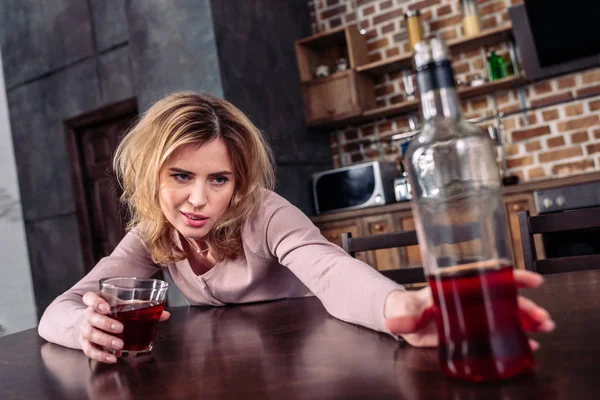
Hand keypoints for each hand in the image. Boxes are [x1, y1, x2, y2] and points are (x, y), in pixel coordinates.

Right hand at [79, 292, 170, 363]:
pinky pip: (89, 350)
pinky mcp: (85, 343)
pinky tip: (113, 357)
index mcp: (97, 301)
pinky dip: (100, 355)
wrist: (93, 321)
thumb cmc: (113, 311)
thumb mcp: (125, 306)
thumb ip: (143, 308)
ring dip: (105, 340)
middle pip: (91, 317)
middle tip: (120, 328)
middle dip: (105, 323)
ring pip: (90, 334)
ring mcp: (85, 329)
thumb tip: (165, 314)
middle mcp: (88, 315)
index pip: (89, 298)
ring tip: (120, 344)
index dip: (95, 302)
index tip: (106, 308)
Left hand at [384, 270, 555, 348]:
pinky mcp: (476, 331)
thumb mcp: (410, 311)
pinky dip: (517, 337)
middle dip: (528, 306)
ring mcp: (477, 315)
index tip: (533, 280)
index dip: (514, 277)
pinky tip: (529, 343)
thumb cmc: (412, 307)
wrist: (407, 319)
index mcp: (461, 286)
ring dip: (529, 320)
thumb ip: (404, 318)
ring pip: (509, 314)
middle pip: (506, 299)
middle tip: (543, 317)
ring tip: (543, 328)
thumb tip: (394, 323)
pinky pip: (501, 332)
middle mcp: (473, 299)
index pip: (492, 276)